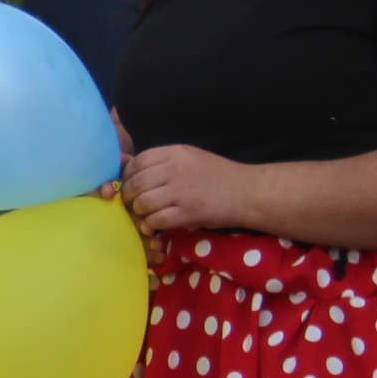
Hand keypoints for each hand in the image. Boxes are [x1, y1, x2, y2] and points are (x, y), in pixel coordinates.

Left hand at [120, 143, 254, 234]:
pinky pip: (156, 220)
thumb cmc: (218, 176)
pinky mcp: (188, 212)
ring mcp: (182, 191)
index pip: (137, 162)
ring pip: (143, 203)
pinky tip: (156, 224)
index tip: (129, 185)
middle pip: (136, 184)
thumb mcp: (191, 158)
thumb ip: (164, 162)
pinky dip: (151, 224)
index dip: (127, 176)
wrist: (248, 192)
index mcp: (176, 152)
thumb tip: (130, 171)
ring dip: (139, 212)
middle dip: (129, 196)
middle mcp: (176, 169)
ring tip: (146, 214)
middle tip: (133, 203)